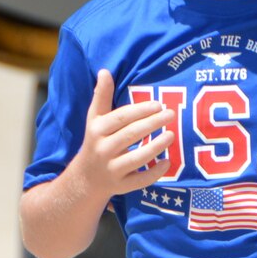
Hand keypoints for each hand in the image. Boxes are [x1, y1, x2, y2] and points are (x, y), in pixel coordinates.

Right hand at [72, 70, 173, 199]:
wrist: (84, 180)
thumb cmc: (95, 142)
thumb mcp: (94, 119)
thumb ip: (101, 96)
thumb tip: (105, 71)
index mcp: (97, 131)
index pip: (121, 118)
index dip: (140, 110)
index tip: (158, 104)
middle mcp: (102, 150)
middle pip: (130, 135)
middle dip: (152, 124)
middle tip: (171, 114)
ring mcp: (111, 170)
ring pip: (136, 158)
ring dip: (155, 146)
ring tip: (172, 135)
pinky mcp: (120, 186)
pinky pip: (139, 181)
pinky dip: (154, 173)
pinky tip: (168, 162)